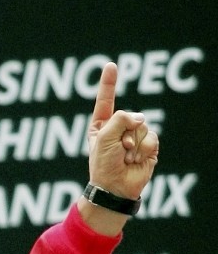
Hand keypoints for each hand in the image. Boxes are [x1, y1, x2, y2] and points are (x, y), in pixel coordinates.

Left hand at [81, 62, 159, 233]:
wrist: (115, 187)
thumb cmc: (103, 164)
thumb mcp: (103, 137)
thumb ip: (120, 119)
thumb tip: (140, 118)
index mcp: (102, 126)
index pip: (106, 101)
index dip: (109, 83)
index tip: (110, 65)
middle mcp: (118, 129)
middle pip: (129, 115)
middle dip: (125, 133)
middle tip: (118, 149)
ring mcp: (133, 137)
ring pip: (142, 127)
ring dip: (134, 144)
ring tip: (125, 157)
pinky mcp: (147, 146)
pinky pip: (151, 138)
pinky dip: (144, 149)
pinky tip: (136, 160)